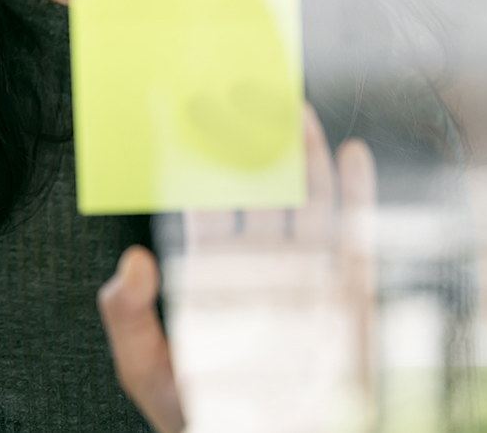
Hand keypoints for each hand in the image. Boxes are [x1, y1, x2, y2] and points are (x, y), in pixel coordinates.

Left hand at [98, 110, 376, 432]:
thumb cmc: (199, 416)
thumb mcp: (147, 369)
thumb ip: (128, 316)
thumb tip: (129, 258)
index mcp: (210, 274)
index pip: (203, 202)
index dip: (196, 157)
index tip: (185, 110)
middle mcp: (260, 267)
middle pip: (261, 189)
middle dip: (255, 140)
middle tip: (245, 86)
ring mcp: (306, 279)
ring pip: (308, 202)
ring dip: (304, 154)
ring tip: (294, 109)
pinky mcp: (347, 298)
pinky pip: (354, 237)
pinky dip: (358, 194)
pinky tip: (352, 154)